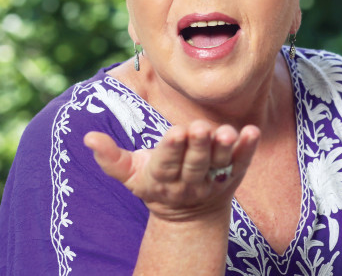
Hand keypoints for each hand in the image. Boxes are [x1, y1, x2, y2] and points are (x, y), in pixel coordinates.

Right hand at [84, 121, 259, 220]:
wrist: (189, 214)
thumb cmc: (155, 182)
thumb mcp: (131, 174)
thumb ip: (111, 158)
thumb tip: (88, 137)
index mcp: (163, 178)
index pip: (167, 164)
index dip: (172, 149)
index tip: (176, 132)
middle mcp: (190, 181)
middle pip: (195, 164)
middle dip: (197, 146)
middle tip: (200, 127)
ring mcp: (214, 179)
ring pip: (220, 164)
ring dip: (225, 148)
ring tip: (227, 132)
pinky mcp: (234, 174)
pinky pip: (243, 162)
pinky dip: (248, 148)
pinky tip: (253, 132)